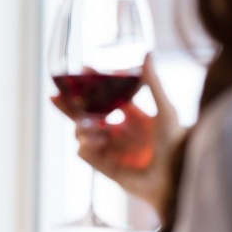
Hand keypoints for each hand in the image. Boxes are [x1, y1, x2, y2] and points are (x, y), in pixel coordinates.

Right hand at [51, 54, 183, 212]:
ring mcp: (109, 149)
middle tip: (54, 96)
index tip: (82, 71)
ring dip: (82, 127)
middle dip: (68, 106)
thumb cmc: (177, 144)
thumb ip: (153, 83)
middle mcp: (118, 131)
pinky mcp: (104, 166)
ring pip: (81, 133)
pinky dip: (86, 145)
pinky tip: (99, 142)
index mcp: (131, 116)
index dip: (92, 85)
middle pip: (85, 115)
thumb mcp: (166, 109)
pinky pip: (82, 152)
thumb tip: (147, 54)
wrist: (176, 177)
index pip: (105, 97)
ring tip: (96, 128)